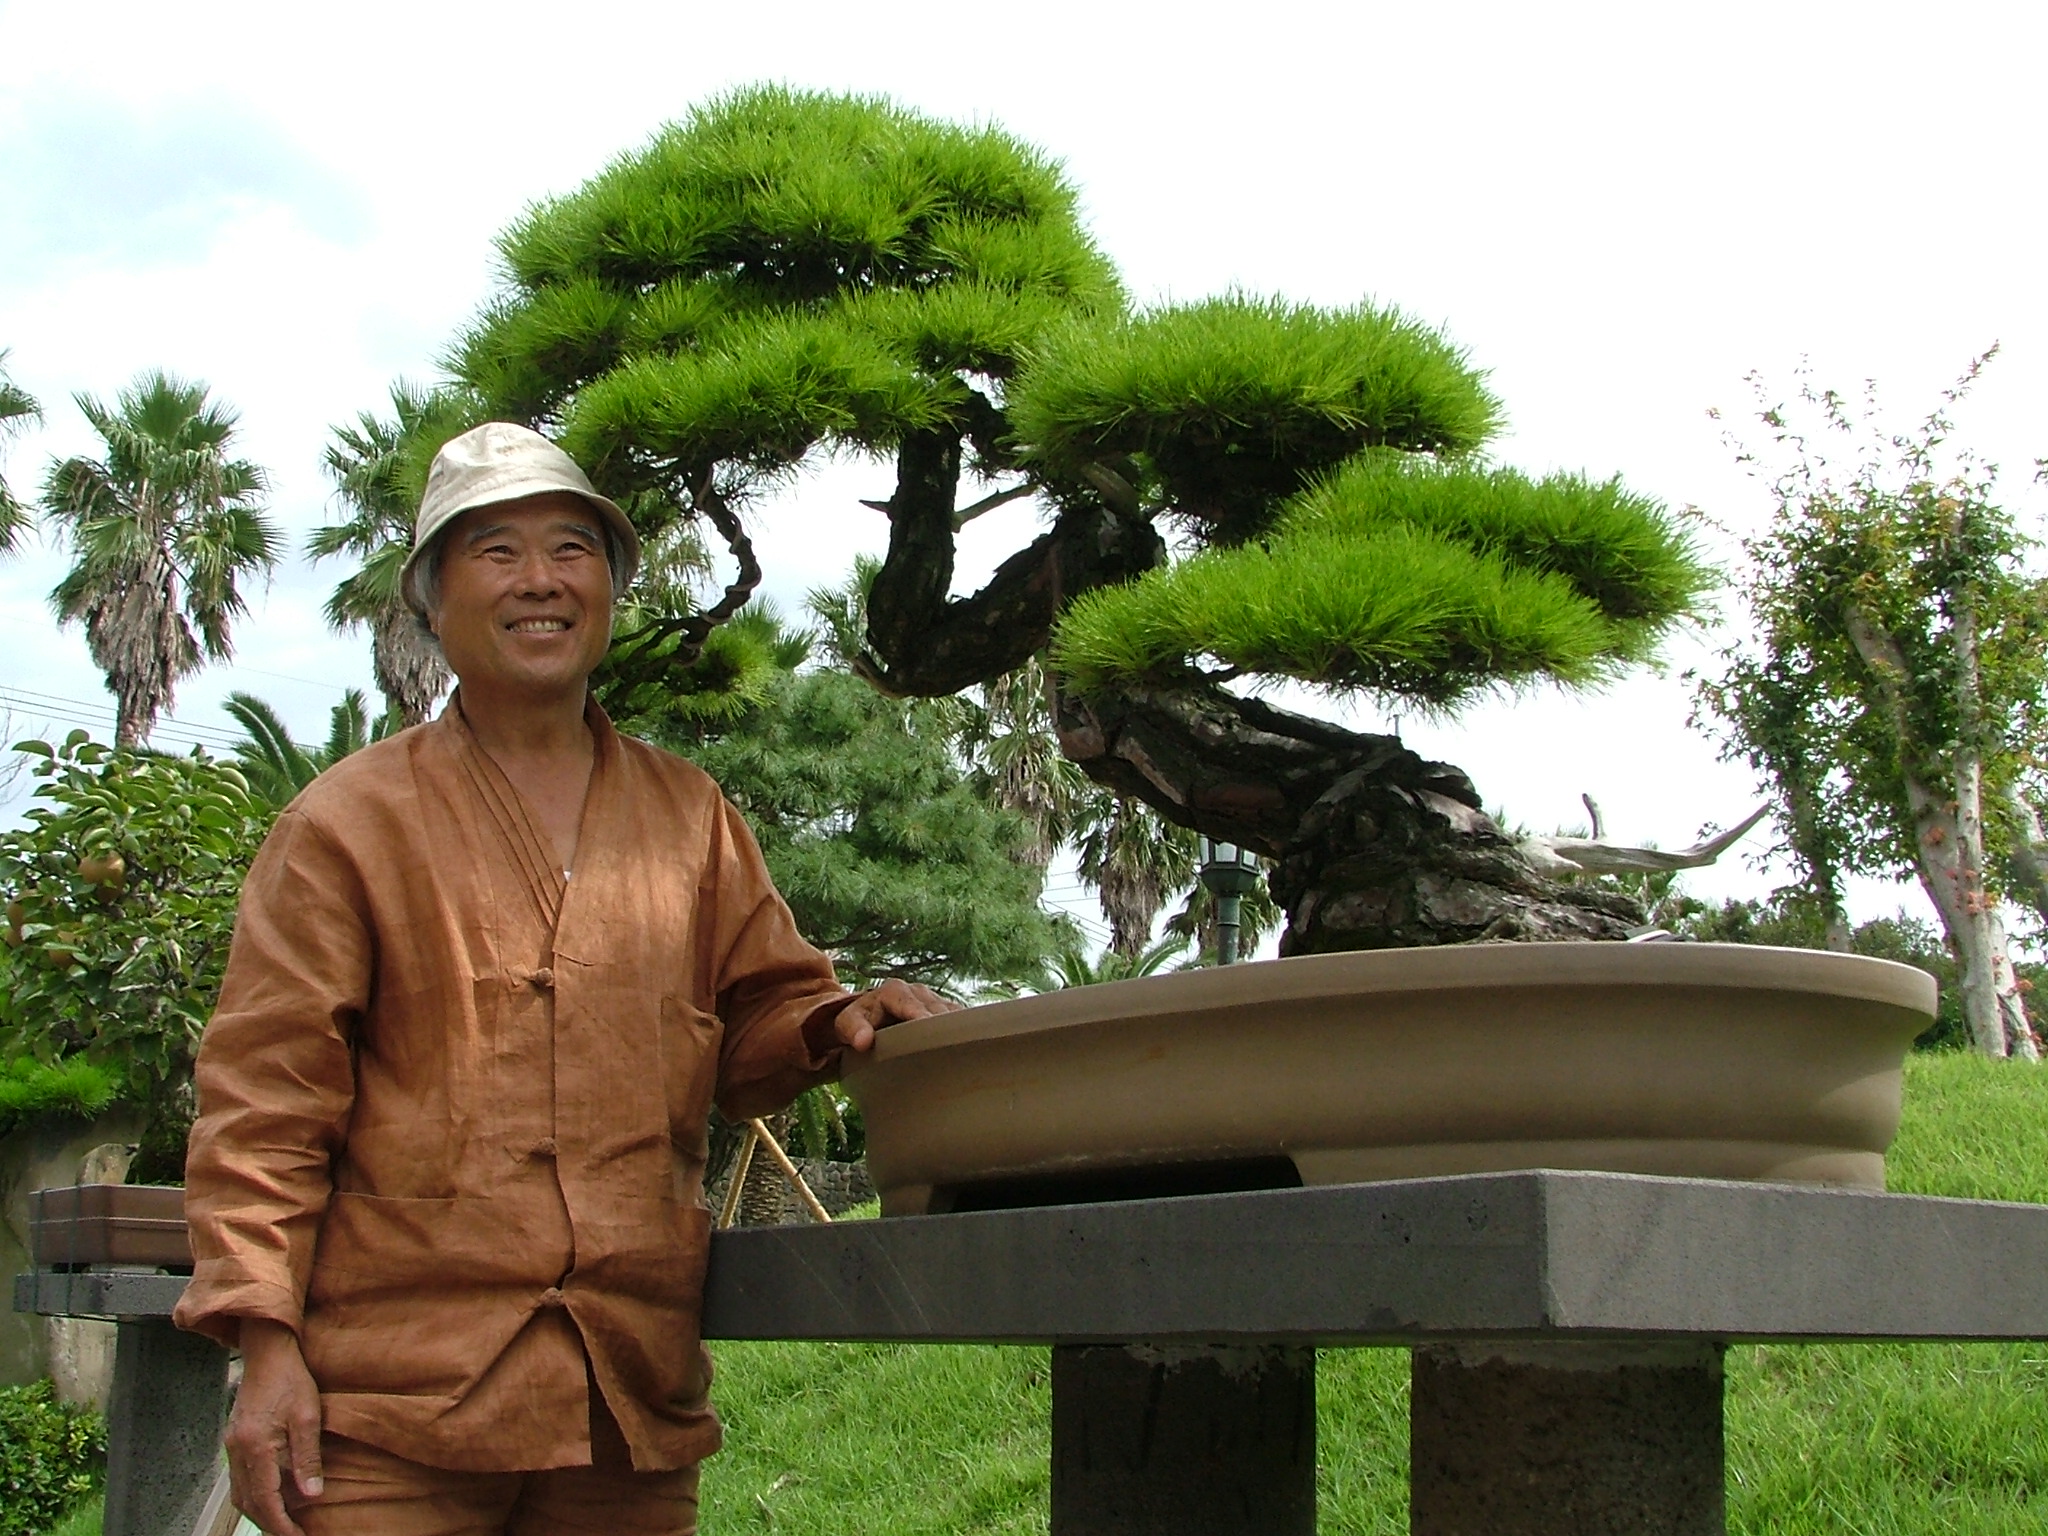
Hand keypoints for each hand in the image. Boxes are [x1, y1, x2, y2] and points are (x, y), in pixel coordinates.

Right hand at [224, 1319, 323, 1535]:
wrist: (268, 1353)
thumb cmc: (291, 1380)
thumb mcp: (308, 1418)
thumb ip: (308, 1459)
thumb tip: (313, 1495)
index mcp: (256, 1448)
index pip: (266, 1500)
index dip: (281, 1525)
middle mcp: (238, 1451)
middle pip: (249, 1502)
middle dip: (270, 1523)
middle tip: (293, 1534)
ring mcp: (233, 1446)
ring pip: (240, 1493)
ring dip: (261, 1511)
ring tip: (284, 1522)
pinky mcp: (234, 1440)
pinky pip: (240, 1478)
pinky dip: (255, 1493)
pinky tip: (272, 1495)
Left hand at [831, 978, 959, 1052]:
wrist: (867, 1016)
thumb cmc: (857, 1022)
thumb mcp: (846, 1025)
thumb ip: (853, 1029)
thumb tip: (863, 1041)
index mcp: (894, 991)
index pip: (914, 1006)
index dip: (924, 1020)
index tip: (933, 1034)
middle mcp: (917, 991)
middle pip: (937, 1010)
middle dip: (942, 1028)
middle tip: (950, 1050)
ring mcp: (932, 998)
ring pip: (951, 1013)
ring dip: (955, 1030)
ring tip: (961, 1049)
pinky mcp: (943, 1008)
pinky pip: (958, 1017)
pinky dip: (962, 1029)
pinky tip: (965, 1044)